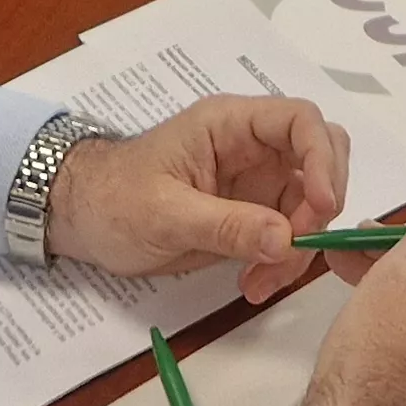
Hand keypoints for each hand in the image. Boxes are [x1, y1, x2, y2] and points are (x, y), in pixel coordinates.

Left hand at [46, 96, 346, 308]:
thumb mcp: (166, 215)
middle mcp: (253, 147)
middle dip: (319, 206)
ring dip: (299, 246)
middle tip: (297, 250)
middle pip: (319, 158)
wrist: (81, 220)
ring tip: (261, 283)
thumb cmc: (114, 200)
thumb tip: (287, 240)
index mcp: (231, 124)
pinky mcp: (251, 214)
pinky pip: (287, 233)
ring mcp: (256, 181)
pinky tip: (254, 284)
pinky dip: (282, 261)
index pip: (300, 121)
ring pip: (309, 203)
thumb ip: (227, 225)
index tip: (323, 207)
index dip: (323, 158)